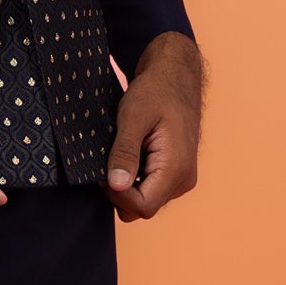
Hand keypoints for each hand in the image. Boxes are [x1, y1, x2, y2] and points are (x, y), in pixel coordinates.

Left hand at [106, 32, 203, 221]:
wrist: (175, 76)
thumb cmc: (155, 92)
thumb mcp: (133, 118)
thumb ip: (125, 153)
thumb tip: (117, 185)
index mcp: (177, 169)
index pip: (142, 207)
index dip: (116, 195)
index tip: (102, 171)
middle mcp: (183, 180)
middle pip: (142, 208)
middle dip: (119, 191)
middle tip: (107, 160)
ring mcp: (181, 179)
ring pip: (144, 201)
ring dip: (125, 185)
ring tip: (120, 153)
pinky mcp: (175, 174)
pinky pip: (149, 190)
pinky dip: (133, 179)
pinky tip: (127, 156)